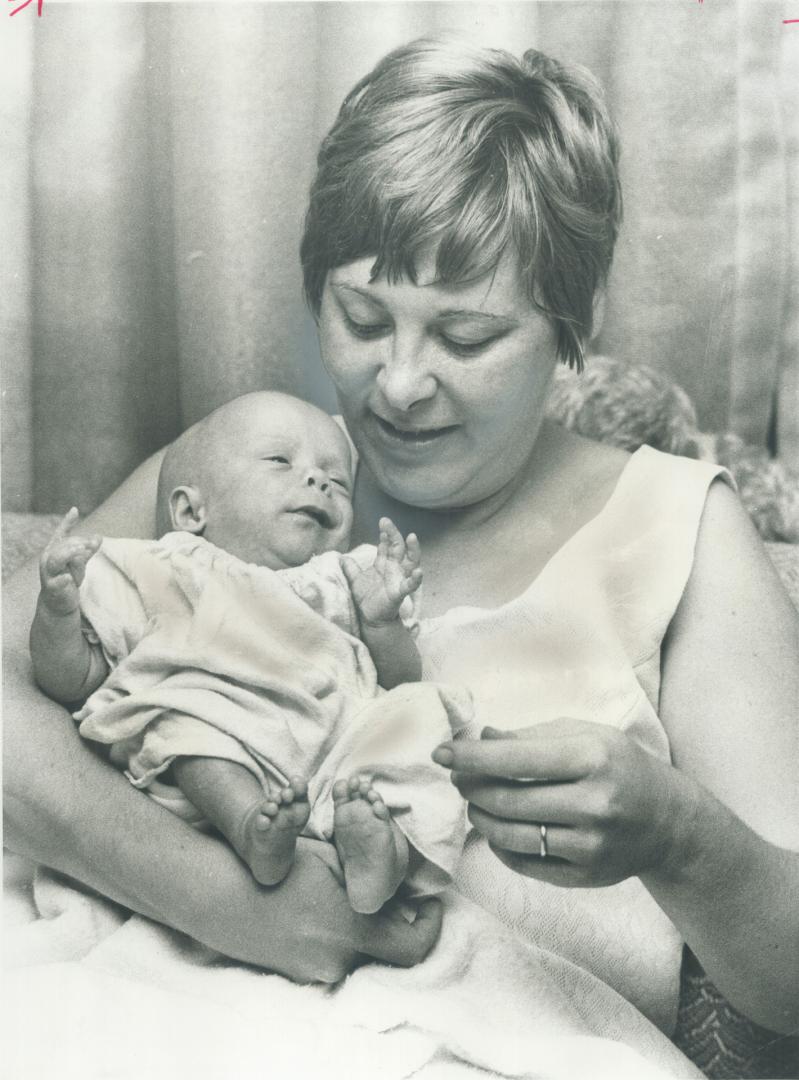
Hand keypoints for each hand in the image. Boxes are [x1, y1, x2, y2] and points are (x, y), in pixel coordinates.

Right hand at [39, 507, 101, 615]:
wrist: (58, 603)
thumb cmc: (68, 579)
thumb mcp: (79, 563)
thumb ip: (87, 551)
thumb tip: (99, 537)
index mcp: (54, 550)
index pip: (60, 534)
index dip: (67, 522)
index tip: (75, 510)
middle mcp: (48, 559)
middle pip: (63, 546)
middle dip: (78, 544)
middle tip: (91, 545)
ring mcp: (48, 573)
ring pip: (57, 559)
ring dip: (70, 554)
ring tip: (83, 550)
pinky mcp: (52, 588)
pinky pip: (56, 582)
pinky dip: (63, 579)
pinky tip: (69, 579)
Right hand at [200, 836, 442, 982]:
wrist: (224, 898)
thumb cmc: (280, 866)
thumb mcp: (331, 860)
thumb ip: (368, 876)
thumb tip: (398, 884)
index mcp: (353, 928)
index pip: (414, 947)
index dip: (431, 926)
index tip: (429, 904)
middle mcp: (340, 958)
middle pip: (388, 953)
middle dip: (397, 926)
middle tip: (396, 900)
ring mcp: (317, 971)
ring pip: (361, 955)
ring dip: (367, 932)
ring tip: (352, 898)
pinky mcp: (299, 974)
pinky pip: (335, 958)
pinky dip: (342, 939)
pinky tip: (325, 911)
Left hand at [343, 517, 421, 626]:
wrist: (370, 619)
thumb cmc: (366, 598)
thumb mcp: (355, 580)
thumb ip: (350, 568)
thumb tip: (341, 557)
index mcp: (383, 564)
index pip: (387, 545)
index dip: (386, 534)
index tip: (383, 522)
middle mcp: (393, 569)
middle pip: (397, 547)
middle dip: (393, 533)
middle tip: (386, 521)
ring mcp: (398, 579)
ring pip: (411, 562)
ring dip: (413, 550)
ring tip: (412, 537)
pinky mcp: (399, 593)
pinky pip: (410, 585)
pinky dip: (415, 579)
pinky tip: (419, 572)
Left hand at [433, 719, 683, 887]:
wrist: (667, 820)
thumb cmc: (617, 765)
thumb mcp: (585, 735)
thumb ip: (530, 736)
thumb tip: (480, 738)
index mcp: (592, 758)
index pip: (514, 759)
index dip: (470, 757)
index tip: (440, 752)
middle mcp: (593, 803)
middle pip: (505, 800)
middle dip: (470, 787)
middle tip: (458, 777)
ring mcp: (590, 844)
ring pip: (508, 835)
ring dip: (479, 816)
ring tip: (475, 801)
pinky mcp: (584, 875)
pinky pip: (522, 863)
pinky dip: (499, 844)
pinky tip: (498, 826)